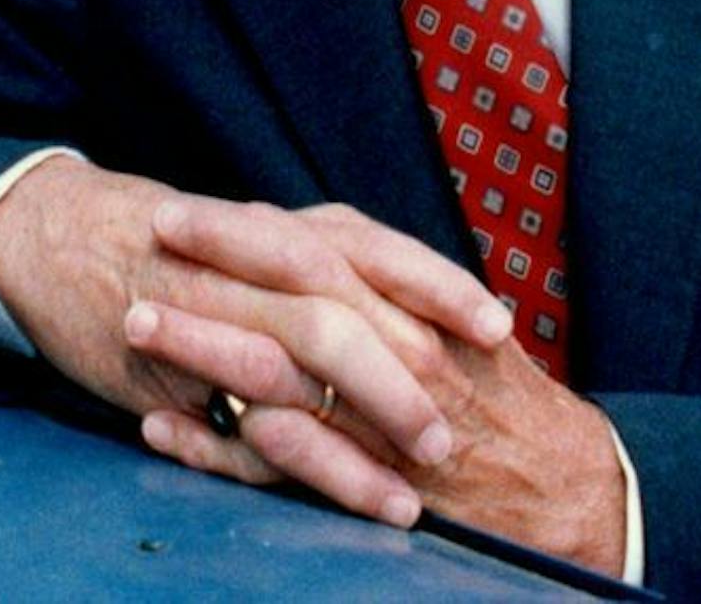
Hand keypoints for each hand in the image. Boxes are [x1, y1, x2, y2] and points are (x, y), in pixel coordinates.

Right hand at [0, 160, 508, 524]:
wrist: (59, 238)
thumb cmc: (171, 243)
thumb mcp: (255, 238)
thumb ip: (326, 263)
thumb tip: (414, 300)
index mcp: (281, 229)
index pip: (374, 249)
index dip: (437, 286)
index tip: (499, 326)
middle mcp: (250, 265)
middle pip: (345, 311)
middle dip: (409, 373)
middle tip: (464, 428)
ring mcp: (211, 318)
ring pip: (301, 371)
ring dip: (362, 430)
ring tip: (417, 481)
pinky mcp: (175, 376)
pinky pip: (248, 429)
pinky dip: (300, 465)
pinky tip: (346, 497)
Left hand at [129, 197, 627, 575]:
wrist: (563, 489)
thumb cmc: (499, 399)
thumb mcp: (449, 321)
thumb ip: (383, 283)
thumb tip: (309, 243)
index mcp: (409, 304)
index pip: (316, 246)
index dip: (244, 226)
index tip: (180, 210)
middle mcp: (396, 348)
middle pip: (290, 290)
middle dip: (214, 262)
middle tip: (146, 239)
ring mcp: (378, 419)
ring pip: (276, 372)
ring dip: (201, 345)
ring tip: (136, 325)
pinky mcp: (367, 484)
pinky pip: (280, 465)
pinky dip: (218, 447)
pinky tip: (164, 432)